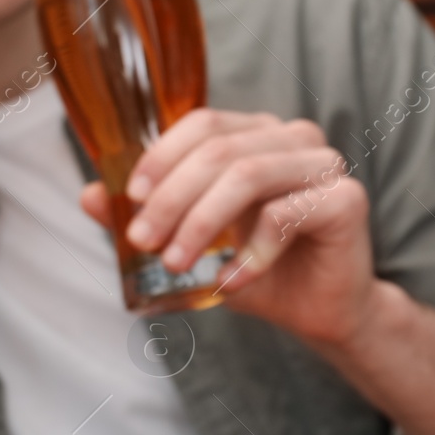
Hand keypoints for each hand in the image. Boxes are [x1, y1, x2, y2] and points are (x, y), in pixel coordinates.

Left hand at [79, 109, 385, 348]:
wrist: (319, 311)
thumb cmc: (257, 267)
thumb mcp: (193, 240)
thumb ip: (148, 213)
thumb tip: (87, 195)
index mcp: (256, 133)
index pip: (202, 124)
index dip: (162, 157)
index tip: (131, 200)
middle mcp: (292, 137)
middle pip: (219, 150)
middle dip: (171, 198)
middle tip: (144, 241)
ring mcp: (324, 163)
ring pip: (247, 175)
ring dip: (201, 222)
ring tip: (177, 262)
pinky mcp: (347, 199)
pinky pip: (284, 216)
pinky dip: (248, 252)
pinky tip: (230, 281)